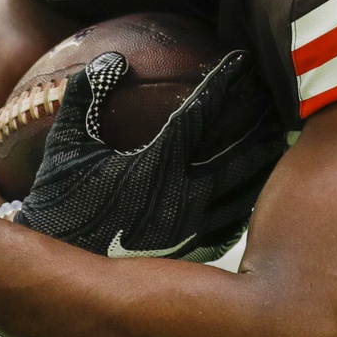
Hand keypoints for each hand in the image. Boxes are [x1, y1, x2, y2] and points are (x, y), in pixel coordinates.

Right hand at [19, 50, 281, 261]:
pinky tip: (254, 182)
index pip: (201, 115)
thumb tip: (114, 58)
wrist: (61, 278)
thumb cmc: (59, 204)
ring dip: (261, 159)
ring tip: (276, 134)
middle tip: (273, 96)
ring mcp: (193, 231)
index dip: (224, 84)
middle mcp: (182, 200)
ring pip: (245, 189)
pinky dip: (249, 196)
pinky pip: (235, 220)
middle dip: (259, 122)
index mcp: (155, 168)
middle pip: (239, 152)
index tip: (242, 61)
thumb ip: (87, 96)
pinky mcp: (194, 252)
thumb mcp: (65, 147)